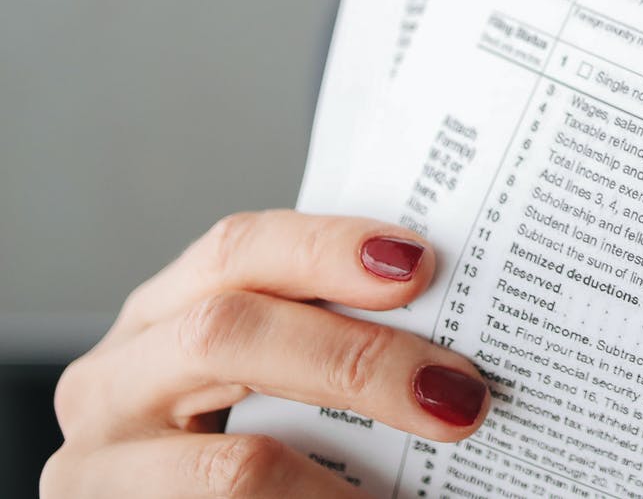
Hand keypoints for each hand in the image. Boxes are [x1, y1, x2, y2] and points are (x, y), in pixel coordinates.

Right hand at [44, 210, 488, 495]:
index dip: (326, 248)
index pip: (237, 250)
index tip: (421, 262)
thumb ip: (327, 342)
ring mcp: (100, 468)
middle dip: (357, 359)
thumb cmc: (240, 451)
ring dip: (351, 476)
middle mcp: (112, 382)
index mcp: (162, 315)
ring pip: (233, 465)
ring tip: (433, 467)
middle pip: (227, 335)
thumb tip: (460, 348)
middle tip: (460, 394)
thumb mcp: (266, 383)